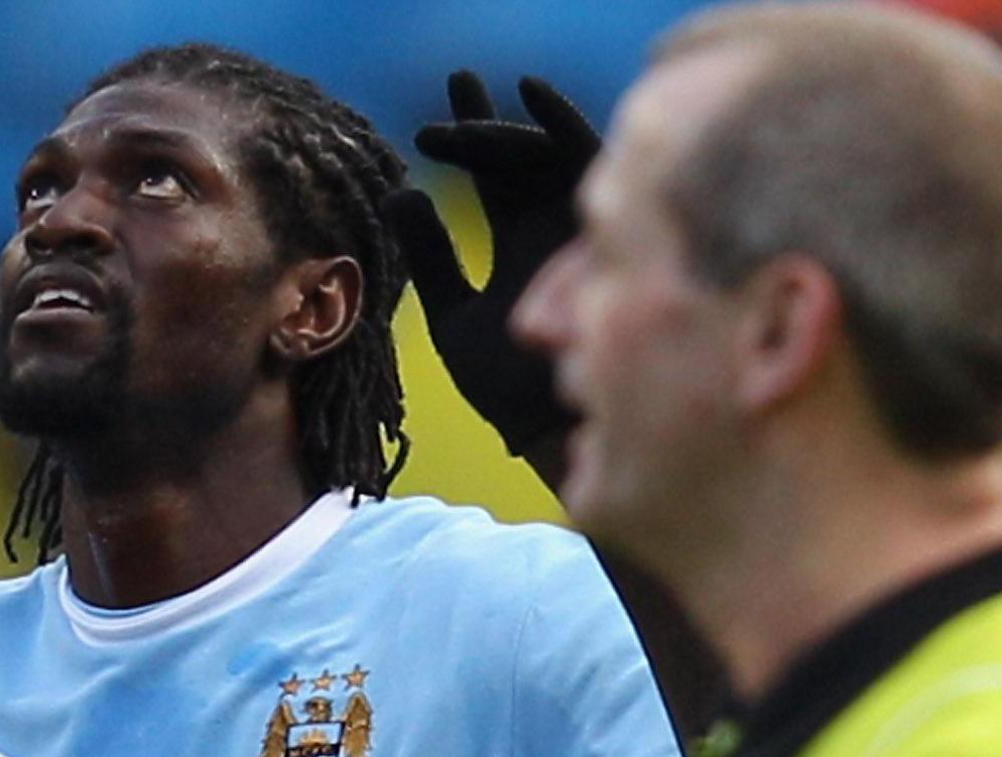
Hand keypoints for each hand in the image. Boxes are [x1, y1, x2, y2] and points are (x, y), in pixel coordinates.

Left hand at [382, 73, 597, 457]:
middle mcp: (552, 228)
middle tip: (455, 83)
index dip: (464, 145)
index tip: (420, 132)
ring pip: (548, 154)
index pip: (493, 179)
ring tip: (466, 99)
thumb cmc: (504, 387)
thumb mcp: (452, 315)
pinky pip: (593, 162)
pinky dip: (563, 122)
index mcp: (519, 246)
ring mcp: (579, 227)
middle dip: (489, 120)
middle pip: (522, 157)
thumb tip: (399, 193)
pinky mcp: (602, 229)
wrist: (547, 426)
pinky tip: (530, 93)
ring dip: (509, 123)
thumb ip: (430, 257)